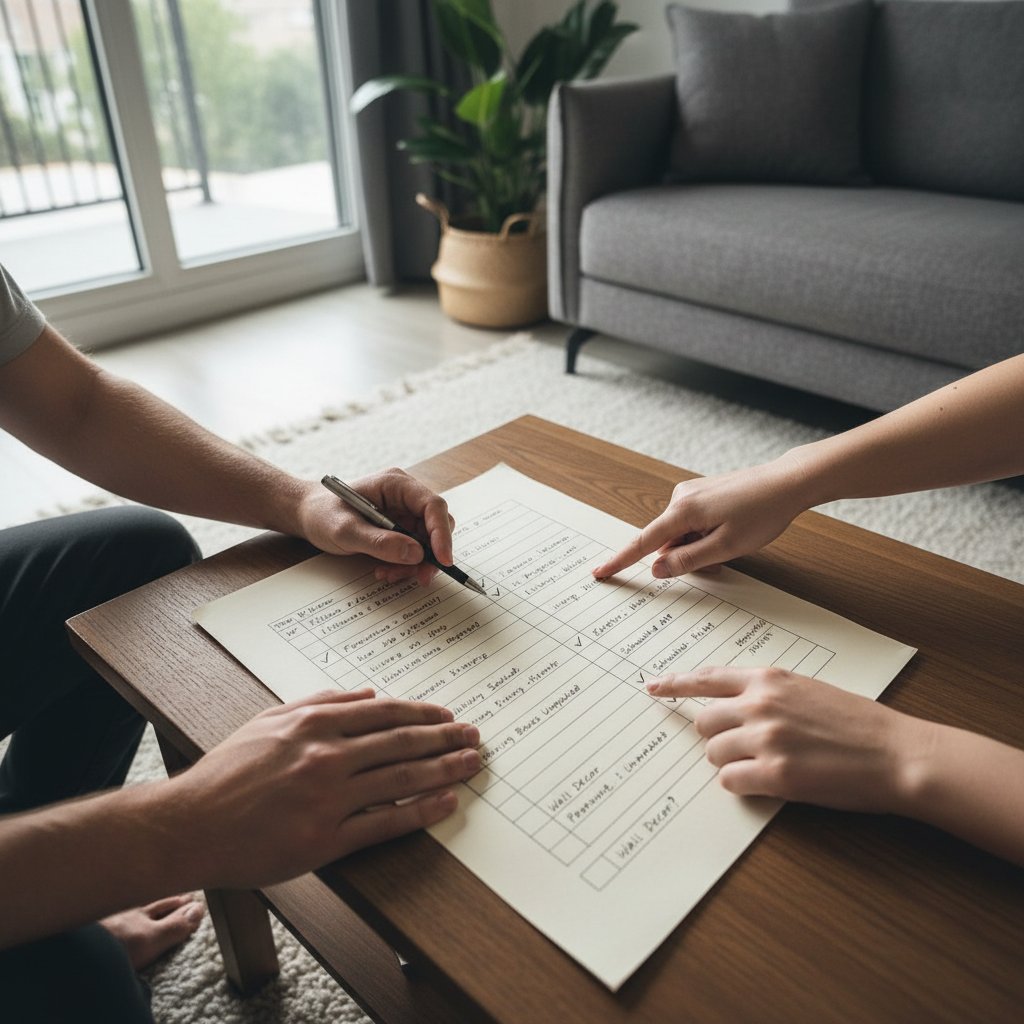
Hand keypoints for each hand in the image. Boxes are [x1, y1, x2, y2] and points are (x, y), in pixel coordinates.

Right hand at [166, 689, 480, 889]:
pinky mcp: (325, 839)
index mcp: (314, 723)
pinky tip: (445, 803)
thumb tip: (368, 692)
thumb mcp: (269, 720)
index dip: (424, 715)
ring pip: (402, 779)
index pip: (385, 714)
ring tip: (472, 765)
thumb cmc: (226, 772)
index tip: (448, 718)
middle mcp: (326, 755)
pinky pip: (386, 823)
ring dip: (444, 770)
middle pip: (402, 743)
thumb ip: (320, 702)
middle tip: (475, 737)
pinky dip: (421, 811)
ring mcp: (328, 798)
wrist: (189, 825)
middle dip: (445, 739)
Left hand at [296, 468, 454, 585]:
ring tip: (389, 574)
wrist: (308, 516)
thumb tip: (416, 553)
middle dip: (430, 554)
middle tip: (420, 577)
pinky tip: (386, 570)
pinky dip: (406, 564)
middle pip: (436, 525)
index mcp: (396, 484)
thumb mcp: (345, 530)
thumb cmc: (322, 514)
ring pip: (427, 542)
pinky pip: (414, 549)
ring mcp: (404, 512)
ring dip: (415, 563)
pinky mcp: (400, 528)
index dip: (442, 534)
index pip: (433, 505)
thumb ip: (380, 542)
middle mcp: (406, 496)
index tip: (443, 560)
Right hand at [592, 456, 808, 579]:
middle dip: (686, 558)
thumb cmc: (763, 513)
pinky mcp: (701, 492)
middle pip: (667, 542)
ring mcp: (690, 492)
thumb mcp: (727, 546)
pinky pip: (691, 522)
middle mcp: (680, 498)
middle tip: (720, 563)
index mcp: (683, 511)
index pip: (643, 543)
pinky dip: (704, 534)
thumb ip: (688, 560)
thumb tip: (656, 569)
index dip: (621, 561)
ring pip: (681, 534)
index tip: (600, 572)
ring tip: (732, 543)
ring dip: (699, 546)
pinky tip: (730, 530)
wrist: (787, 481)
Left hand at [647, 667, 924, 813]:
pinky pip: (731, 782)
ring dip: (731, 763)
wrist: (897, 753)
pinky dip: (743, 785)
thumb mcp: (808, 690)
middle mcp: (760, 704)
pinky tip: (769, 783)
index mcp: (768, 680)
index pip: (706, 678)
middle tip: (742, 748)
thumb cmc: (858, 724)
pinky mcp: (775, 775)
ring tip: (765, 766)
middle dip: (716, 737)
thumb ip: (767, 692)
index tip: (653, 686)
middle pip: (703, 721)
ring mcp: (765, 739)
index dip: (675, 684)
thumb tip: (733, 704)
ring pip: (714, 753)